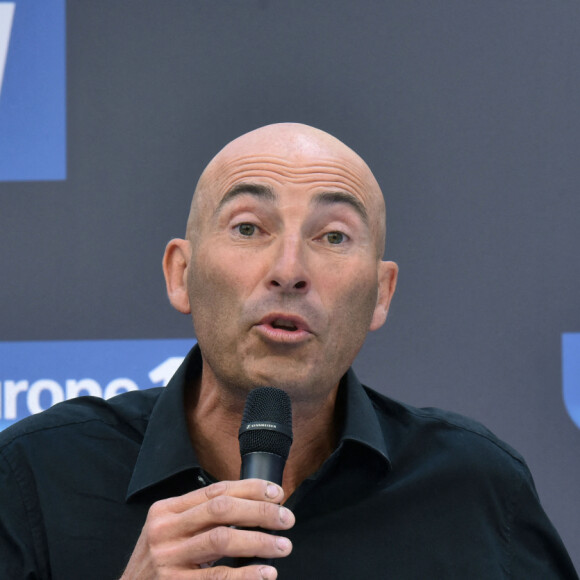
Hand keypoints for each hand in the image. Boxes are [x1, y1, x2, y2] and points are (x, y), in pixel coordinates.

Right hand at [120, 479, 293, 578]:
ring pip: (222, 539)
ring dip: (259, 541)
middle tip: (286, 519)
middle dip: (259, 511)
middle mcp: (165, 530)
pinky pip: (218, 577)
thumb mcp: (170, 534)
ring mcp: (168, 559)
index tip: (276, 493)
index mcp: (166, 511)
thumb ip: (199, 518)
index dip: (250, 489)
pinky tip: (265, 573)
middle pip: (221, 509)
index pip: (215, 491)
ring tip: (283, 546)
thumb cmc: (157, 566)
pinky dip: (246, 575)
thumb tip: (250, 505)